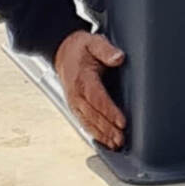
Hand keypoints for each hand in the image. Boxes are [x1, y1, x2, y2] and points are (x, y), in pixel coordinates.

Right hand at [53, 29, 126, 149]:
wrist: (62, 51)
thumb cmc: (80, 48)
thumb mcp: (94, 42)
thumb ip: (106, 50)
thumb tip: (118, 58)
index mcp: (82, 79)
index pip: (97, 99)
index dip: (110, 112)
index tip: (122, 122)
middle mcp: (76, 95)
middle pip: (93, 116)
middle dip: (107, 129)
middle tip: (121, 139)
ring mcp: (74, 103)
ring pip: (88, 123)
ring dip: (102, 135)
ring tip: (115, 144)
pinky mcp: (75, 107)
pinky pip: (84, 123)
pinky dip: (94, 133)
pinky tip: (104, 141)